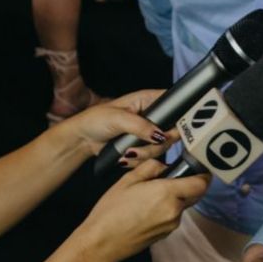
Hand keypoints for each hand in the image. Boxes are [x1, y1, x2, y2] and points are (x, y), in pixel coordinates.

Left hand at [57, 89, 173, 161]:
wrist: (83, 139)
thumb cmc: (95, 120)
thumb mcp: (118, 118)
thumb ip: (140, 125)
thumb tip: (159, 135)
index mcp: (149, 100)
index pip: (174, 104)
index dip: (179, 116)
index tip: (170, 130)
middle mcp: (153, 116)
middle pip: (172, 131)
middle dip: (158, 143)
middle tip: (146, 144)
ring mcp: (148, 132)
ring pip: (162, 147)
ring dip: (146, 154)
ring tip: (127, 152)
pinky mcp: (143, 146)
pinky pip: (152, 157)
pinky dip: (139, 160)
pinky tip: (125, 157)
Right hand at [73, 160, 207, 261]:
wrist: (100, 243)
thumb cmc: (111, 210)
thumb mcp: (128, 180)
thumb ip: (151, 167)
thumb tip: (166, 165)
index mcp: (168, 193)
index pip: (201, 183)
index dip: (203, 173)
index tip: (197, 166)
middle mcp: (175, 210)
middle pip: (195, 194)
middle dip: (189, 184)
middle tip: (172, 177)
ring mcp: (172, 224)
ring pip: (183, 205)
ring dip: (176, 197)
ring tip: (151, 195)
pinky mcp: (166, 234)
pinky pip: (173, 216)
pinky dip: (167, 209)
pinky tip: (147, 209)